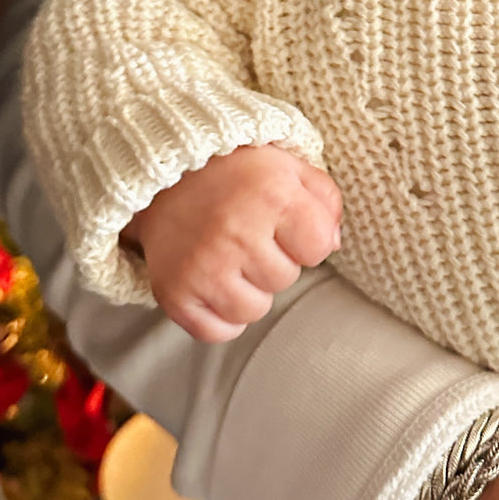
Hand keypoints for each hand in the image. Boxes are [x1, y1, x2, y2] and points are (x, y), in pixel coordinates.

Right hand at [125, 144, 341, 342]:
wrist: (165, 175)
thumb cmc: (237, 172)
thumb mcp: (290, 167)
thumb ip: (325, 200)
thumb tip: (333, 245)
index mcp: (272, 195)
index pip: (319, 247)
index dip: (307, 238)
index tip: (286, 222)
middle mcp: (236, 232)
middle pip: (286, 278)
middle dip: (274, 259)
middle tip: (248, 232)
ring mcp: (203, 266)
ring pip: (255, 309)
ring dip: (248, 288)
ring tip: (230, 254)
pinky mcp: (174, 293)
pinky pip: (218, 332)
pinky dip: (219, 314)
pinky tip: (212, 280)